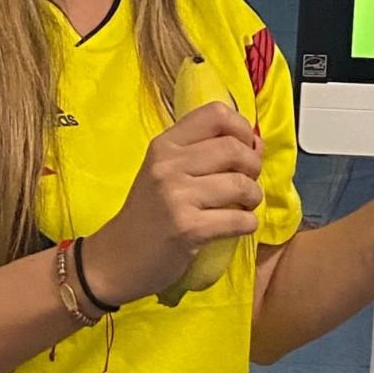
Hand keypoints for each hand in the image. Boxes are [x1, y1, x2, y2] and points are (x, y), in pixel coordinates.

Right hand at [85, 102, 262, 305]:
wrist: (117, 258)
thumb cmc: (147, 215)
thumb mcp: (164, 172)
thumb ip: (203, 153)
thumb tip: (256, 143)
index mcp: (164, 145)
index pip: (215, 113)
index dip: (241, 128)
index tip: (244, 147)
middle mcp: (168, 165)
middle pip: (234, 148)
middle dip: (253, 166)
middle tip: (246, 182)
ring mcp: (176, 196)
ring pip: (242, 184)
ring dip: (253, 197)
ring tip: (243, 206)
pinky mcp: (188, 228)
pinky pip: (240, 219)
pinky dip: (248, 224)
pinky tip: (237, 226)